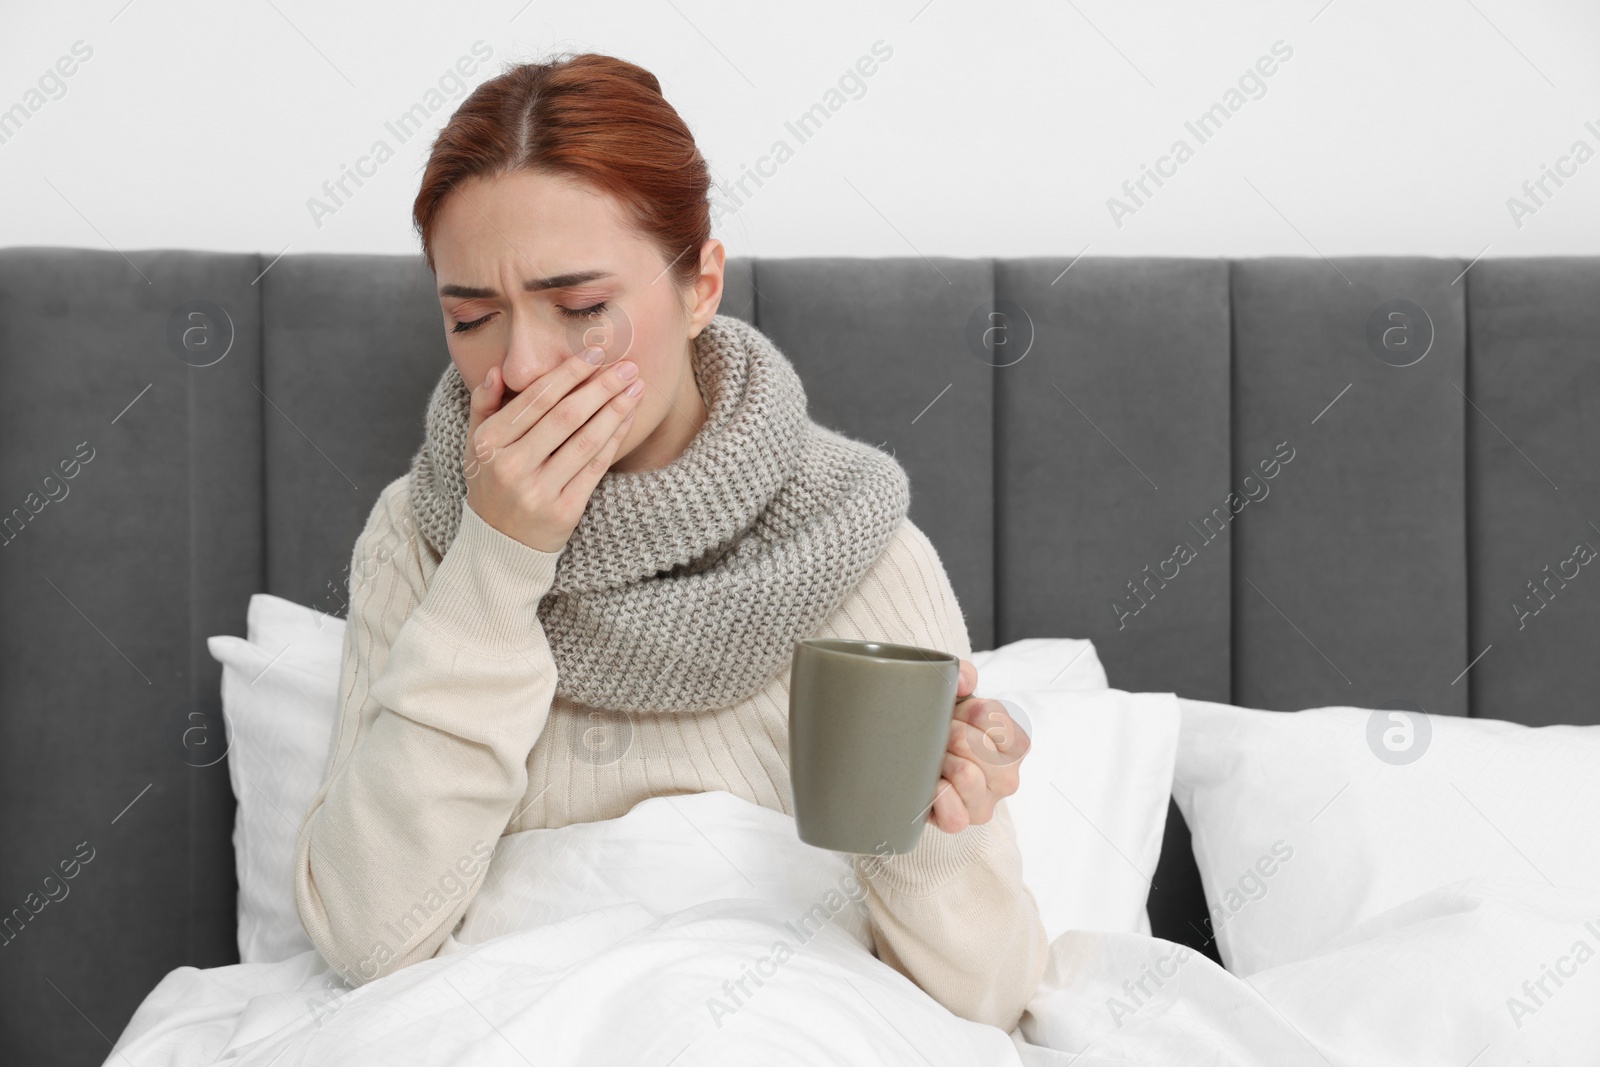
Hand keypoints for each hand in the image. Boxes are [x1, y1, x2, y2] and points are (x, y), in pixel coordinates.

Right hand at [463, 348, 643, 553]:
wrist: (498, 546)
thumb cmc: (491, 485)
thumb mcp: (474, 446)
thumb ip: (483, 405)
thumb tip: (499, 370)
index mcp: (488, 444)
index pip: (536, 399)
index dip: (569, 373)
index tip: (595, 352)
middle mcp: (511, 466)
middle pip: (565, 416)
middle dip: (600, 386)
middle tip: (626, 365)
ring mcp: (538, 491)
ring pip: (585, 440)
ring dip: (615, 409)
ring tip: (635, 386)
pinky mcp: (565, 511)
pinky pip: (596, 467)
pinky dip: (615, 438)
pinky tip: (628, 416)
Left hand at [925, 657, 1029, 833]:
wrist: (924, 757)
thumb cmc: (947, 726)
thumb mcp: (957, 695)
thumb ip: (963, 675)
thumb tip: (963, 681)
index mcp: (1016, 743)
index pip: (988, 716)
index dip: (962, 712)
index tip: (954, 715)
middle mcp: (1009, 777)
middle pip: (973, 745)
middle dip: (946, 735)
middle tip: (938, 738)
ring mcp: (987, 803)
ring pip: (966, 775)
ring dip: (940, 762)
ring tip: (934, 760)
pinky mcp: (964, 823)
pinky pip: (955, 816)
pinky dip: (936, 797)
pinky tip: (930, 785)